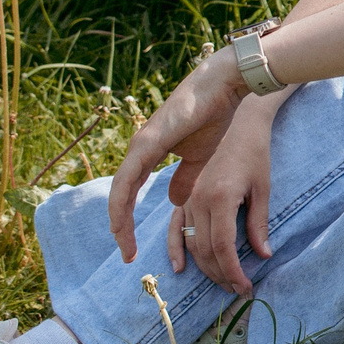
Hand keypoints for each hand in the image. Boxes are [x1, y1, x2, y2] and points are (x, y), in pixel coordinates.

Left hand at [109, 49, 246, 263]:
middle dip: (122, 228)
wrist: (224, 88)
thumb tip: (173, 199)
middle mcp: (139, 150)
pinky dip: (121, 203)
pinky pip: (127, 179)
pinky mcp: (147, 142)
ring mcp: (140, 144)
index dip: (130, 220)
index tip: (134, 247)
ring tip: (125, 246)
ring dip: (119, 221)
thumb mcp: (199, 159)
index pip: (130, 193)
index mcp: (149, 154)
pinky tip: (120, 221)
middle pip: (120, 197)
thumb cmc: (215, 117)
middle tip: (128, 255)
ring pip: (119, 191)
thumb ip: (184, 179)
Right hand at [167, 95, 275, 292]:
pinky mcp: (183, 194)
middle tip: (238, 290)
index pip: (223, 249)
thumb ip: (258, 224)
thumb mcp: (262, 188)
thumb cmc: (255, 152)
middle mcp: (198, 199)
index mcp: (220, 198)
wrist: (238, 122)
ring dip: (205, 267)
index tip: (246, 288)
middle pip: (205, 251)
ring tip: (223, 282)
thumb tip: (263, 256)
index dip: (234, 273)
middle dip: (222, 275)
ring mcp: (187, 197)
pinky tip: (179, 267)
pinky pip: (175, 227)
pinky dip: (176, 247)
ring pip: (191, 243)